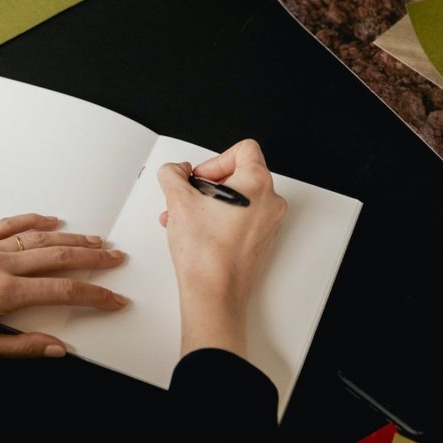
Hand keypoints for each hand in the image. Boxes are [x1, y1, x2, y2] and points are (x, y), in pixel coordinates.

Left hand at [0, 214, 126, 357]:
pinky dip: (33, 220)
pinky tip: (51, 220)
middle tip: (116, 258)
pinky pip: (8, 224)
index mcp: (2, 294)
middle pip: (58, 256)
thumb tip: (58, 349)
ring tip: (95, 240)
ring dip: (71, 237)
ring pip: (38, 237)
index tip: (114, 299)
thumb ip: (21, 348)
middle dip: (93, 257)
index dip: (95, 295)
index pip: (63, 292)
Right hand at [157, 139, 286, 357]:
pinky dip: (218, 220)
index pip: (243, 149)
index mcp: (257, 184)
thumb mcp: (178, 200)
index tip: (199, 177)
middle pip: (238, 174)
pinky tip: (196, 232)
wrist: (213, 293)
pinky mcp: (260, 241)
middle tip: (190, 198)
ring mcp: (268, 224)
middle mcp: (269, 202)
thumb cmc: (206, 254)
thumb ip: (173, 174)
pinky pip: (240, 219)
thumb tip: (176, 171)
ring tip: (185, 218)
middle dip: (207, 185)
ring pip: (236, 199)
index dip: (214, 160)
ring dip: (208, 203)